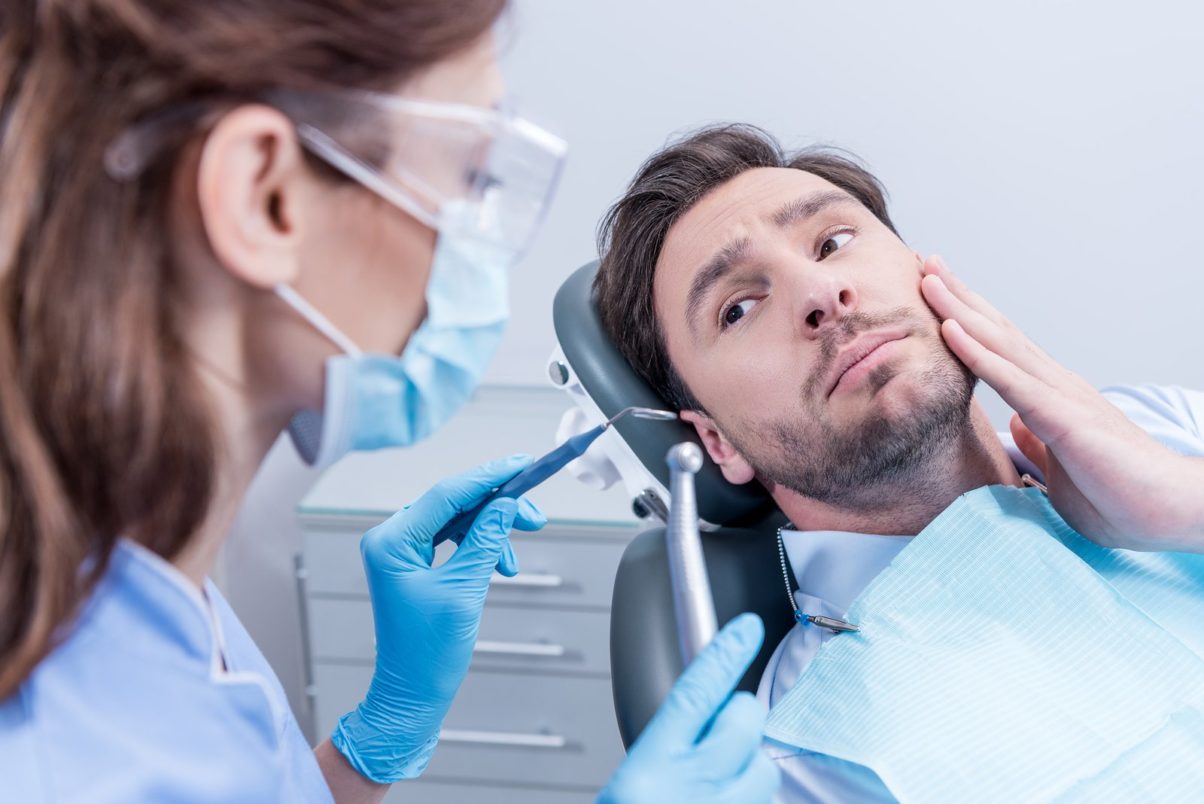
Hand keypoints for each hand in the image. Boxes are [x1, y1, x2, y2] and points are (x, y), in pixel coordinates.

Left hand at [331, 455, 546, 782]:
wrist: (412, 693)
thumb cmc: (427, 652)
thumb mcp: (464, 589)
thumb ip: (486, 539)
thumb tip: (506, 504)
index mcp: (391, 542)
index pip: (446, 494)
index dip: (489, 476)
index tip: (522, 463)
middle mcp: (391, 539)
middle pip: (453, 503)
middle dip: (497, 507)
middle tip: (534, 514)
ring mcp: (400, 550)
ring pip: (456, 519)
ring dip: (492, 530)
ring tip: (518, 552)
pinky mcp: (413, 562)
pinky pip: (452, 538)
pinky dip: (480, 546)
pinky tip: (502, 564)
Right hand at [598, 614, 780, 803]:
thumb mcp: (626, 787)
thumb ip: (660, 751)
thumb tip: (698, 719)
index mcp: (647, 773)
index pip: (694, 695)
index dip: (724, 655)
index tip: (746, 628)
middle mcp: (689, 792)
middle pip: (743, 722)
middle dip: (740, 719)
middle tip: (719, 737)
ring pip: (764, 767)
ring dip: (749, 768)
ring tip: (718, 786)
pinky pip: (766, 798)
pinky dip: (749, 796)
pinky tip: (722, 802)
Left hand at [921, 255, 1203, 551]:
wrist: (1171, 512)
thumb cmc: (1120, 495)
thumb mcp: (1060, 466)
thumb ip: (1037, 441)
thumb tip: (1015, 423)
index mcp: (1051, 395)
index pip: (1001, 347)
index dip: (967, 317)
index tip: (935, 289)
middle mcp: (1054, 383)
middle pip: (996, 330)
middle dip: (957, 296)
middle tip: (923, 261)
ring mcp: (1059, 395)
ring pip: (999, 343)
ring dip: (959, 309)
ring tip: (928, 278)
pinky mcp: (1062, 418)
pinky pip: (1010, 380)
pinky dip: (976, 353)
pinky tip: (949, 329)